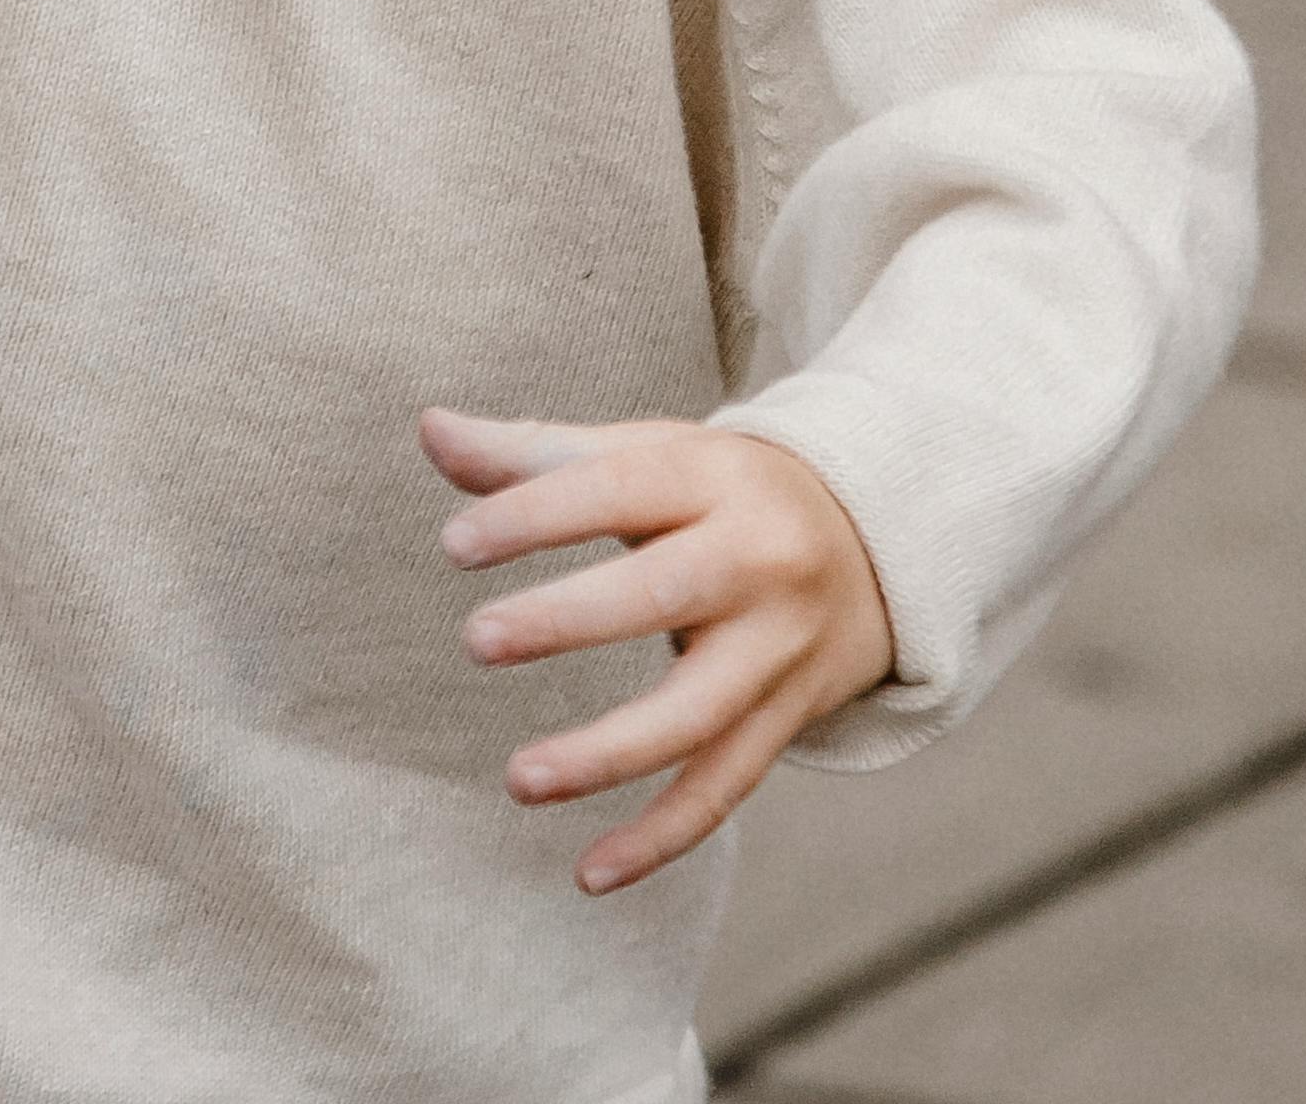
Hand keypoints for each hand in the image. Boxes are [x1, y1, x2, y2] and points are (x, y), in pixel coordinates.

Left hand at [427, 406, 893, 895]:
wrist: (875, 543)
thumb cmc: (719, 493)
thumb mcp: (647, 453)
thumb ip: (536, 453)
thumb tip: (430, 430)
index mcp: (711, 477)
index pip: (619, 487)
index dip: (537, 513)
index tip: (454, 545)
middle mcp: (757, 561)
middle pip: (665, 592)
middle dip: (571, 619)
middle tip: (475, 641)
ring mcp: (778, 650)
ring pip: (698, 714)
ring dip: (608, 754)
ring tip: (517, 780)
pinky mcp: (787, 719)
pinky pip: (724, 787)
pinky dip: (661, 838)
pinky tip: (590, 874)